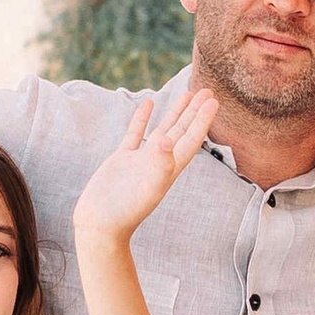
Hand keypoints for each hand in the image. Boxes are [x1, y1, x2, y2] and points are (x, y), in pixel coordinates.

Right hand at [73, 86, 217, 244]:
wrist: (101, 224)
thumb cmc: (126, 211)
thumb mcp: (147, 188)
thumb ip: (159, 163)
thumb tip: (167, 140)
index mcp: (170, 169)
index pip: (191, 139)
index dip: (203, 120)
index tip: (213, 101)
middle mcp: (159, 162)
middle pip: (182, 131)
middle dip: (195, 111)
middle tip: (208, 90)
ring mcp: (141, 159)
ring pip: (163, 129)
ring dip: (175, 112)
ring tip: (187, 93)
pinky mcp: (123, 158)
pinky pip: (136, 133)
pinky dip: (143, 118)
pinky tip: (148, 103)